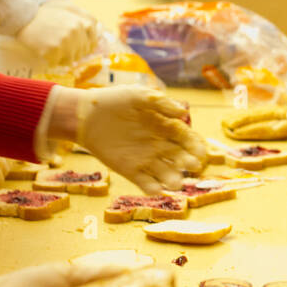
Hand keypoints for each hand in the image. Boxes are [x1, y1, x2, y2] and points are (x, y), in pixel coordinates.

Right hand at [16, 1, 97, 65]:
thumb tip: (95, 36)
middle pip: (82, 52)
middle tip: (60, 47)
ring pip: (70, 60)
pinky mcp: (54, 50)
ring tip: (51, 48)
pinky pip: (56, 63)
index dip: (87, 46)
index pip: (92, 41)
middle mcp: (75, 32)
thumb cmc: (44, 15)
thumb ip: (82, 21)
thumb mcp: (66, 11)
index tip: (81, 49)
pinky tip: (43, 51)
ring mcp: (65, 42)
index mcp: (80, 23)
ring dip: (62, 58)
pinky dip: (50, 60)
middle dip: (73, 52)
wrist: (23, 18)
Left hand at [73, 86, 209, 192]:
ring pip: (166, 174)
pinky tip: (155, 189)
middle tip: (192, 166)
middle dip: (189, 163)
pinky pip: (146, 183)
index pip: (188, 139)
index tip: (201, 152)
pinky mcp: (131, 171)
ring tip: (175, 183)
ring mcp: (146, 159)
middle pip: (181, 158)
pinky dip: (152, 188)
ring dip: (173, 180)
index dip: (196, 146)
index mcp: (166, 127)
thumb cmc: (115, 101)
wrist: (86, 115)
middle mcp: (160, 145)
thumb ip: (161, 103)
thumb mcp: (139, 96)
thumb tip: (182, 112)